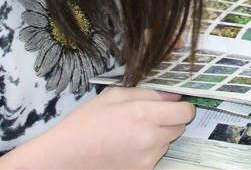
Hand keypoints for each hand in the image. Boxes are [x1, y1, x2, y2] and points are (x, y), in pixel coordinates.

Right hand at [0, 88, 194, 168]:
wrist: (65, 157)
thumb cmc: (85, 124)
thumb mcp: (114, 96)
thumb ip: (148, 93)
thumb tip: (172, 94)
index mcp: (142, 114)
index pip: (185, 111)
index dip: (182, 105)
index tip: (175, 102)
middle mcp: (149, 138)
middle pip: (180, 126)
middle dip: (170, 118)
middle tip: (149, 114)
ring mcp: (147, 158)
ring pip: (168, 141)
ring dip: (159, 134)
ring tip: (132, 130)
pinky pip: (156, 155)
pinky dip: (148, 149)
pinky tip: (128, 144)